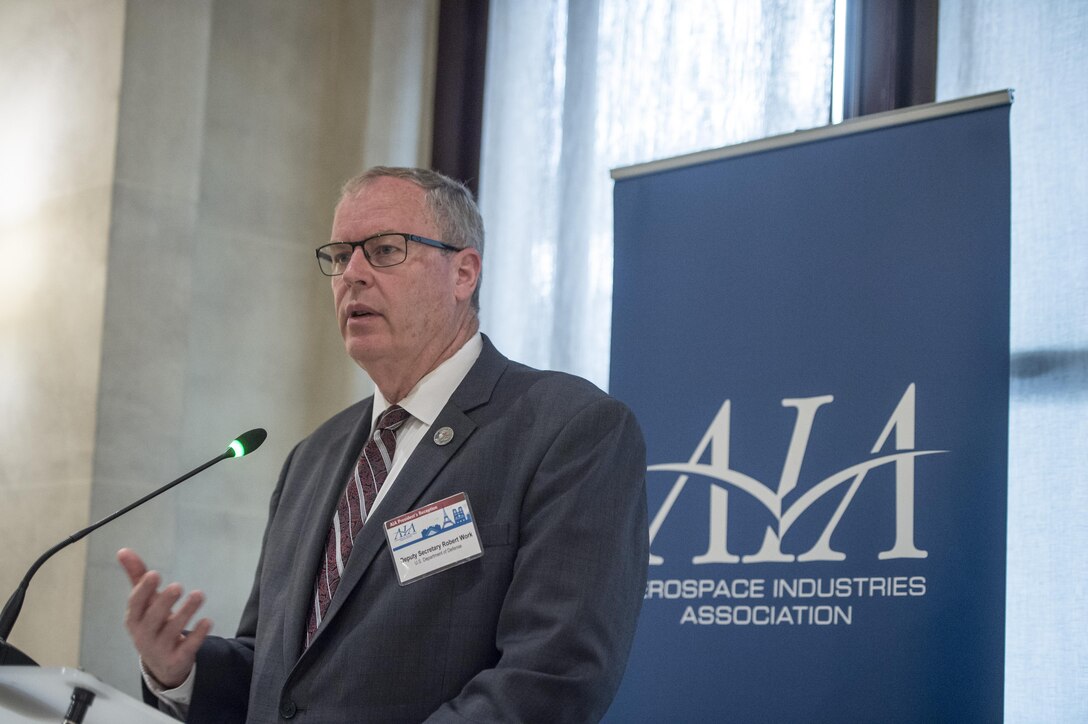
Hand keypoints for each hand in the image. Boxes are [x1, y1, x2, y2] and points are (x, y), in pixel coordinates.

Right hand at [117, 548, 211, 688]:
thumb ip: (137, 576)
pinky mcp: (177, 659)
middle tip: (177, 586)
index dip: (143, 590)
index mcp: (135, 618)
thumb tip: (123, 550)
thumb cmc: (152, 623)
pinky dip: (197, 635)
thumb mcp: (144, 603)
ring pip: (172, 631)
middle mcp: (144, 635)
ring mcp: (160, 649)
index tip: (154, 574)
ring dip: (185, 612)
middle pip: (152, 619)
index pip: (135, 604)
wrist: (161, 664)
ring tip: (198, 594)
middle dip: (164, 602)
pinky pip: (187, 648)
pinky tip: (207, 621)